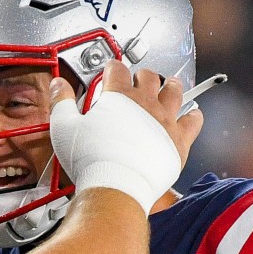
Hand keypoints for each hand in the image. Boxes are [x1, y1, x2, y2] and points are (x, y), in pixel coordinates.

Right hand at [49, 61, 203, 212]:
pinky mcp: (179, 140)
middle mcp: (145, 103)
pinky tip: (192, 114)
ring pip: (174, 91)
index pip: (117, 68)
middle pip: (148, 76)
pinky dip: (193, 115)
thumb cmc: (92, 160)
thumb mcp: (65, 127)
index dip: (112, 67)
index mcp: (117, 95)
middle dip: (141, 75)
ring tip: (169, 83)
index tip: (109, 71)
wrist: (116, 186)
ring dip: (171, 85)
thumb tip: (58, 86)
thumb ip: (61, 102)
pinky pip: (193, 120)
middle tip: (137, 79)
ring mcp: (164, 120)